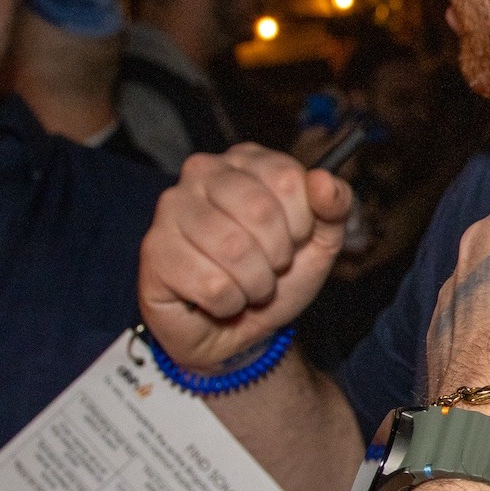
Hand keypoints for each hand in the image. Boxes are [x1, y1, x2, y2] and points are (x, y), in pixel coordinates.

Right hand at [139, 144, 351, 370]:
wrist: (238, 329)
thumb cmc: (275, 276)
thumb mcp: (320, 241)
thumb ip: (334, 206)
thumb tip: (323, 180)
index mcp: (247, 161)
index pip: (288, 178)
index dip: (302, 224)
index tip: (293, 241)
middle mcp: (203, 173)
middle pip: (259, 210)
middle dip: (277, 255)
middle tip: (269, 268)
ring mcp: (172, 209)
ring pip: (233, 249)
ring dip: (255, 283)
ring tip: (246, 285)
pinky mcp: (154, 251)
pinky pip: (211, 284)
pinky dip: (229, 303)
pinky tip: (220, 298)